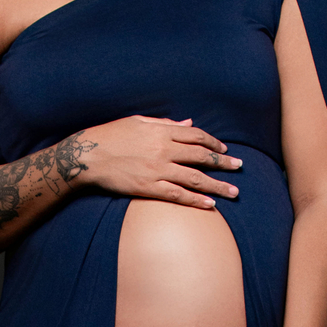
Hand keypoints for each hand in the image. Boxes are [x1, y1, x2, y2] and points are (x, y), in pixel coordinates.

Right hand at [78, 116, 241, 207]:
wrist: (86, 156)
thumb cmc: (110, 135)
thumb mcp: (138, 121)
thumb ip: (165, 123)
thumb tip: (188, 123)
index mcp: (161, 131)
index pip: (196, 136)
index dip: (213, 142)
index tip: (224, 149)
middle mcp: (164, 150)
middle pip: (202, 156)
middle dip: (223, 162)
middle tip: (239, 167)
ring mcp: (158, 170)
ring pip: (195, 179)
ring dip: (218, 185)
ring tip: (234, 192)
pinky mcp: (149, 188)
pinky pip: (178, 195)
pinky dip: (196, 200)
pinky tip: (210, 205)